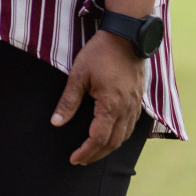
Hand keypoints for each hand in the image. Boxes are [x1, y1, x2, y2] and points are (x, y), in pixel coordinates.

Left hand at [51, 30, 146, 164]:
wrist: (126, 36)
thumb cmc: (100, 53)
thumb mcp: (78, 74)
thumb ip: (68, 101)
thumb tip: (56, 122)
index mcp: (111, 105)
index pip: (99, 138)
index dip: (86, 151)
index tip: (74, 158)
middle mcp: (126, 109)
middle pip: (113, 143)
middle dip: (96, 154)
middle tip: (81, 160)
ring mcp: (135, 105)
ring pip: (124, 136)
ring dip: (109, 148)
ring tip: (93, 152)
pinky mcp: (139, 99)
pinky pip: (132, 126)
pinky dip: (120, 136)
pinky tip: (112, 135)